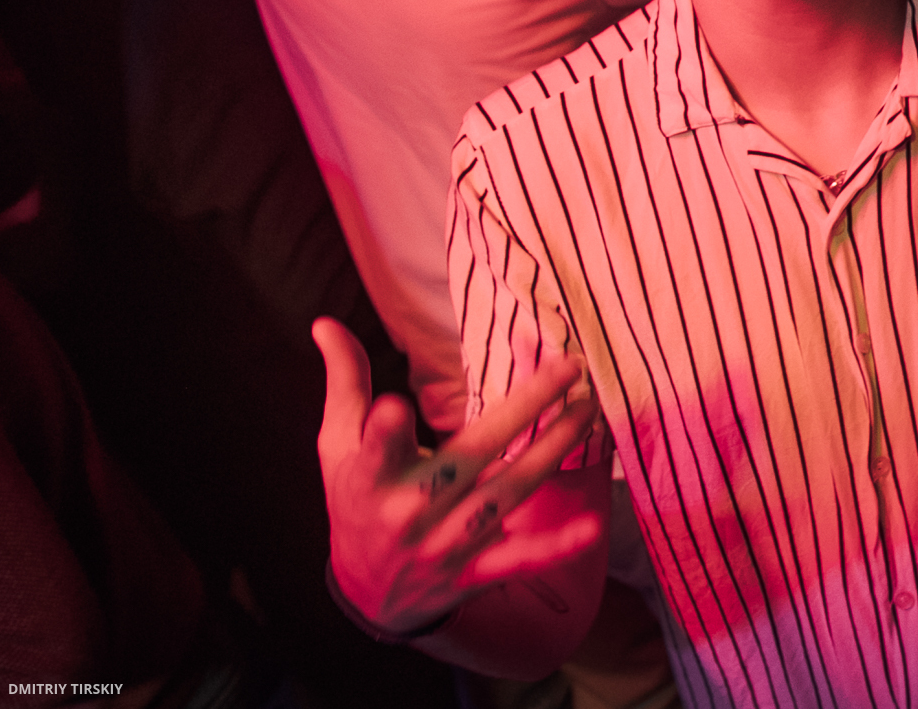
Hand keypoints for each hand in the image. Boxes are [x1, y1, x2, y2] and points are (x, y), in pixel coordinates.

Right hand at [314, 318, 602, 635]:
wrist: (365, 594)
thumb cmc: (354, 500)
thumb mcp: (337, 445)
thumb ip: (345, 383)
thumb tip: (325, 323)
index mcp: (373, 478)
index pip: (376, 451)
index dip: (383, 434)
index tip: (392, 408)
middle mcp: (411, 512)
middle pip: (472, 455)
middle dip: (522, 410)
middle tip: (568, 367)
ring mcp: (445, 544)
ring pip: (507, 493)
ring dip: (552, 452)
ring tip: (587, 411)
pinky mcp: (473, 570)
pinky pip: (518, 559)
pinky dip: (555, 548)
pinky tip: (592, 528)